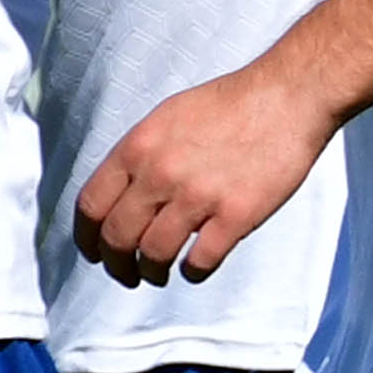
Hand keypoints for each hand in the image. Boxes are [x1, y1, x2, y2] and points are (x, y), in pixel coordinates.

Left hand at [75, 59, 328, 289]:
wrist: (286, 97)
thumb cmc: (229, 105)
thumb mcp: (167, 118)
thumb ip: (140, 155)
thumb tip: (121, 195)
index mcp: (138, 147)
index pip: (91, 206)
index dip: (86, 239)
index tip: (95, 253)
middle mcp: (161, 173)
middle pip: (117, 238)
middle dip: (117, 265)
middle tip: (127, 273)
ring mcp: (198, 195)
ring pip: (154, 255)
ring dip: (151, 273)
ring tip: (159, 274)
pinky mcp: (236, 214)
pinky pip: (200, 261)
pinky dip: (192, 272)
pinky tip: (195, 267)